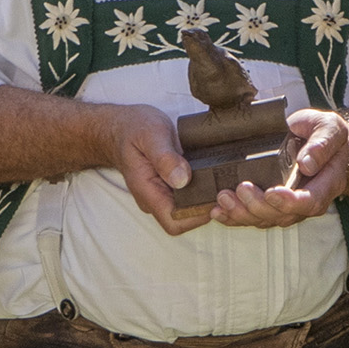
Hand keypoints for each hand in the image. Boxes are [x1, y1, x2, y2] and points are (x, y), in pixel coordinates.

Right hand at [101, 103, 212, 235]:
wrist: (120, 126)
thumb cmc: (132, 128)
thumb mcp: (150, 134)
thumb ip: (165, 157)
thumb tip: (182, 179)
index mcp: (148, 191)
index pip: (174, 221)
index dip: (197, 216)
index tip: (216, 198)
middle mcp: (154, 198)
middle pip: (185, 220)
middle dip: (208, 209)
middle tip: (228, 190)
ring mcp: (161, 194)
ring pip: (188, 210)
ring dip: (207, 201)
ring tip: (225, 182)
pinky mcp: (169, 187)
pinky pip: (188, 197)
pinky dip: (203, 191)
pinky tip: (216, 178)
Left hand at [211, 107, 348, 229]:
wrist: (318, 138)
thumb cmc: (326, 133)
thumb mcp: (331, 129)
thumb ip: (322, 144)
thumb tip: (306, 164)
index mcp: (326, 185)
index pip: (310, 202)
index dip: (290, 202)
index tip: (271, 193)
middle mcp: (307, 201)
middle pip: (282, 215)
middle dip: (258, 206)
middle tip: (240, 188)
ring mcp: (288, 206)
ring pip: (265, 219)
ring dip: (241, 213)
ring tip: (223, 198)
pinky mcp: (271, 204)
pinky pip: (253, 216)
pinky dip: (233, 216)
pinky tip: (217, 211)